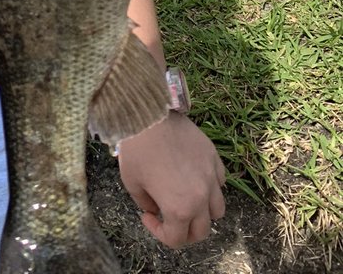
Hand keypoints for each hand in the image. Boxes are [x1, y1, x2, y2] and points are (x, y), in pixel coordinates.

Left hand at [118, 112, 225, 247]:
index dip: (159, 233)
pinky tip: (193, 177)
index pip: (177, 239)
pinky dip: (210, 187)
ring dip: (202, 212)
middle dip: (184, 230)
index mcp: (179, 208)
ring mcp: (211, 176)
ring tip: (185, 200)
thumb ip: (146, 204)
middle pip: (202, 230)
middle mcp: (201, 197)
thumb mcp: (132, 183)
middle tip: (168, 218)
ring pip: (218, 209)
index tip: (147, 215)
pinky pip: (220, 181)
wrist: (147, 114)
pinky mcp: (213, 157)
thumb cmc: (136, 149)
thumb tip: (155, 209)